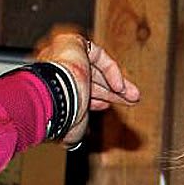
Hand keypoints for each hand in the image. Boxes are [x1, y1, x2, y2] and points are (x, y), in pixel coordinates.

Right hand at [33, 27, 140, 146]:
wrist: (53, 98)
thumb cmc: (57, 117)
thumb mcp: (68, 129)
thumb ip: (72, 129)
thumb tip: (71, 141)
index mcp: (49, 89)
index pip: (75, 90)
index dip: (95, 98)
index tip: (107, 106)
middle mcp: (53, 71)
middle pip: (88, 78)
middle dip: (112, 92)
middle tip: (130, 101)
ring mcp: (60, 55)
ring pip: (95, 67)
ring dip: (118, 83)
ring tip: (133, 96)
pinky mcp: (71, 42)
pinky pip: (97, 54)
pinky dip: (111, 70)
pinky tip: (119, 86)